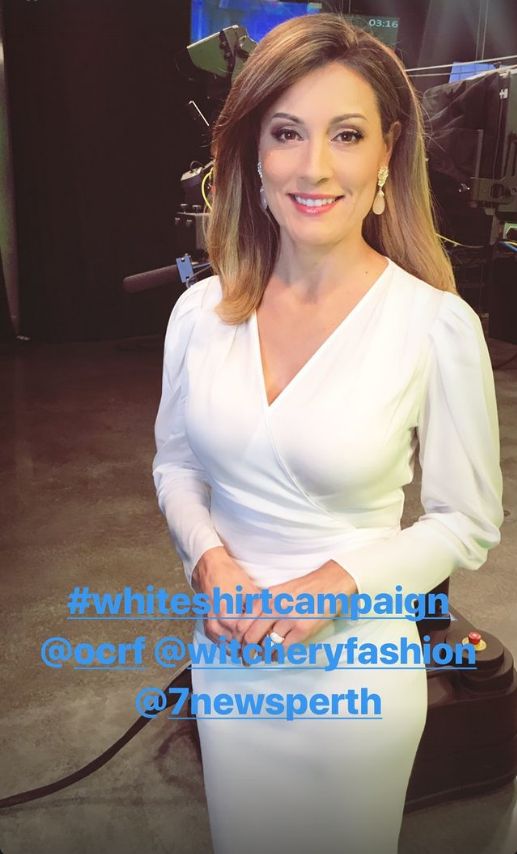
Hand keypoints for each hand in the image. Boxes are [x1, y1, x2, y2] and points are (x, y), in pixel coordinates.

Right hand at [192, 547, 262, 644]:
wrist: (210, 569)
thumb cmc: (230, 577)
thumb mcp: (251, 591)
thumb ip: (261, 610)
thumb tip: (273, 624)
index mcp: (227, 616)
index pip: (248, 638)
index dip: (261, 642)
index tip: (271, 643)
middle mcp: (217, 625)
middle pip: (239, 646)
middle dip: (253, 647)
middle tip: (267, 647)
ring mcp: (211, 628)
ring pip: (229, 648)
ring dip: (243, 648)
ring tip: (257, 646)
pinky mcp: (208, 628)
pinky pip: (221, 644)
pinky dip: (232, 645)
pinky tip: (243, 641)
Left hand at [233, 560, 357, 650]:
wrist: (328, 585)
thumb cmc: (302, 590)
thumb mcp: (277, 592)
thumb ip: (262, 607)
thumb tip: (247, 628)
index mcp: (266, 598)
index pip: (242, 624)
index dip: (238, 639)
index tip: (238, 646)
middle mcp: (274, 607)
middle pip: (251, 638)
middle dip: (247, 651)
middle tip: (246, 658)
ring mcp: (288, 619)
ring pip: (267, 645)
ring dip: (263, 654)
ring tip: (262, 657)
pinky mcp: (302, 629)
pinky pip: (284, 649)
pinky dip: (278, 655)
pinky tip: (276, 655)